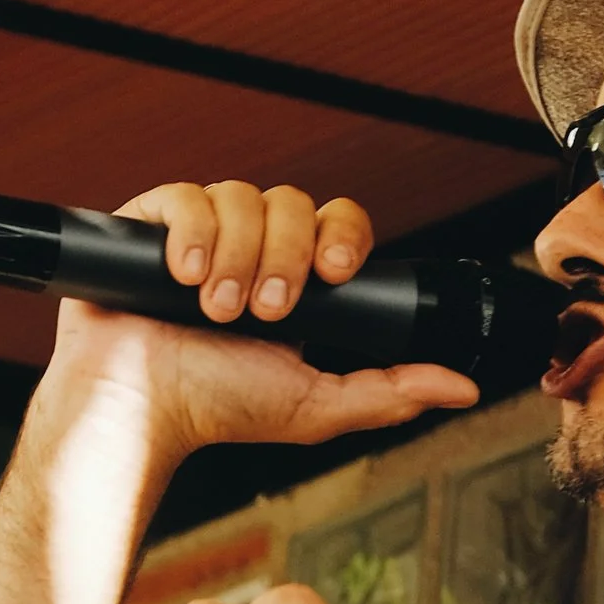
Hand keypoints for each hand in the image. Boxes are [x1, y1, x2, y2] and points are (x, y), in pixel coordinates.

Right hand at [22, 184, 475, 477]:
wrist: (139, 408)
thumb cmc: (218, 408)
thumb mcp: (316, 405)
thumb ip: (390, 392)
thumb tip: (463, 388)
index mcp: (296, 276)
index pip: (337, 222)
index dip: (342, 235)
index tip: (336, 273)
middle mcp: (252, 244)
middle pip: (294, 204)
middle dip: (286, 258)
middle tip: (264, 312)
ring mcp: (203, 229)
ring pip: (243, 196)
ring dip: (238, 257)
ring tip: (214, 311)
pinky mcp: (151, 221)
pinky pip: (187, 194)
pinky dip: (192, 233)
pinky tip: (181, 277)